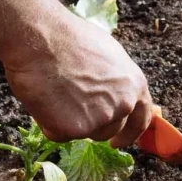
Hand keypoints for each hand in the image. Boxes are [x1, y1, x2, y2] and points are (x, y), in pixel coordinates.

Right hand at [4, 13, 151, 147]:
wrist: (40, 38)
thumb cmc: (69, 39)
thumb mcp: (109, 55)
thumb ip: (116, 81)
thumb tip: (113, 93)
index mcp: (135, 85)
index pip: (141, 119)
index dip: (130, 133)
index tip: (118, 142)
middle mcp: (123, 105)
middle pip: (111, 130)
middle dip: (93, 123)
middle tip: (73, 105)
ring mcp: (101, 119)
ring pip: (86, 134)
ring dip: (72, 123)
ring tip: (58, 94)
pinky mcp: (75, 129)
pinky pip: (60, 134)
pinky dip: (49, 123)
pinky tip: (45, 99)